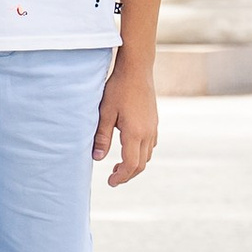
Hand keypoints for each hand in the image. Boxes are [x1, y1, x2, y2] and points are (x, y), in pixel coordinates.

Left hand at [93, 56, 157, 186]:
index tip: (110, 182)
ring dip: (135, 164)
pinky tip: (129, 148)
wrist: (137, 69)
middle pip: (141, 164)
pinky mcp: (154, 121)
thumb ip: (101, 136)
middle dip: (128, 175)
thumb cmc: (118, 88)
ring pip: (148, 155)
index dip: (121, 177)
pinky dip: (141, 153)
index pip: (131, 165)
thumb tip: (97, 159)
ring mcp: (153, 127)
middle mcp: (148, 133)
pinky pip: (151, 145)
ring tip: (119, 165)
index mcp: (135, 133)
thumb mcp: (105, 112)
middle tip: (113, 178)